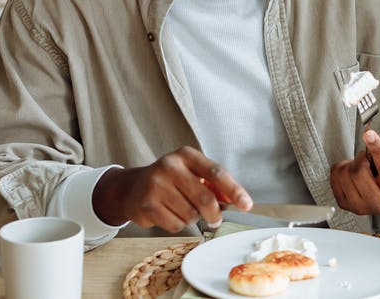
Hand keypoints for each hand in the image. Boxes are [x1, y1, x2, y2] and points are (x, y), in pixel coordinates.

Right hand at [92, 146, 251, 232]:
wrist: (132, 188)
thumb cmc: (170, 180)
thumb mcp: (192, 173)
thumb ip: (214, 184)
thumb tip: (235, 201)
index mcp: (186, 155)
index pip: (216, 172)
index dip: (234, 190)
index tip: (247, 205)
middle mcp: (170, 166)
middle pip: (205, 198)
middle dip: (215, 213)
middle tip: (215, 218)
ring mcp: (156, 185)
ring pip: (191, 215)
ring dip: (193, 218)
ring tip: (182, 208)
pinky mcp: (146, 205)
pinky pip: (175, 225)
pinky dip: (178, 224)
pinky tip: (168, 213)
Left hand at [329, 130, 379, 215]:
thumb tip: (374, 138)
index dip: (377, 149)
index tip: (369, 135)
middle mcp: (378, 203)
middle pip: (360, 172)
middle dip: (361, 158)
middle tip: (367, 158)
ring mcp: (358, 206)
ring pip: (345, 173)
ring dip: (352, 163)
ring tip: (361, 167)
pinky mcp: (344, 203)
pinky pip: (335, 176)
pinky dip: (342, 168)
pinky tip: (352, 173)